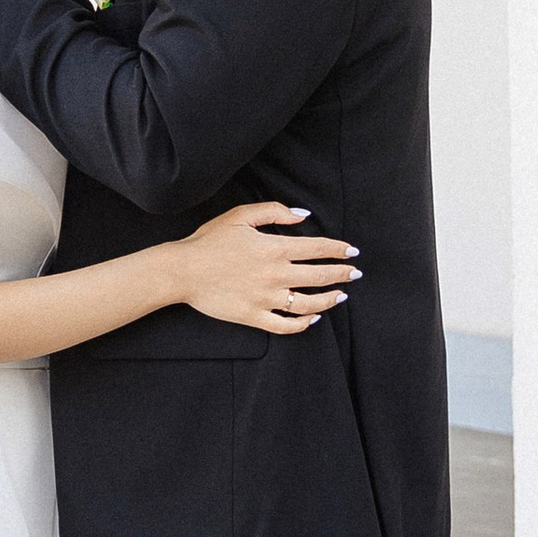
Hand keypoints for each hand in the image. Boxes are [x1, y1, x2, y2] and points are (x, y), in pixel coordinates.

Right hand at [168, 202, 358, 336]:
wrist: (182, 270)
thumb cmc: (209, 240)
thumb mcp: (241, 216)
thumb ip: (275, 211)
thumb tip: (303, 215)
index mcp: (274, 248)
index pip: (318, 248)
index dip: (339, 250)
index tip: (352, 251)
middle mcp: (275, 274)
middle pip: (320, 276)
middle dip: (342, 274)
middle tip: (355, 273)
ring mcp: (266, 298)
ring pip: (308, 304)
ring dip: (329, 300)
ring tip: (340, 296)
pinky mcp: (254, 316)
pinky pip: (286, 325)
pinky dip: (303, 324)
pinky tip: (312, 318)